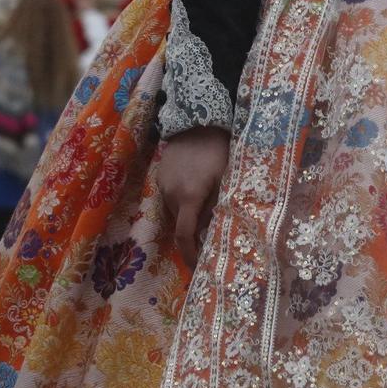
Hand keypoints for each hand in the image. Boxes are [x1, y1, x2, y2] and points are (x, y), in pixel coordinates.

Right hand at [158, 127, 229, 269]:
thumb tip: (214, 229)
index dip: (189, 253)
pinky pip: (170, 197)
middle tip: (210, 233)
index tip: (195, 265)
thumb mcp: (226, 178)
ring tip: (206, 204)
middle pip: (181, 223)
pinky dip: (182, 200)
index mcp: (190, 197)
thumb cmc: (219, 150)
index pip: (185, 235)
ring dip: (188, 214)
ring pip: (175, 211)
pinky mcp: (160, 177)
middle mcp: (171, 194)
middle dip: (193, 232)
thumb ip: (219, 204)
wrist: (197, 122)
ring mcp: (162, 185)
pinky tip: (196, 186)